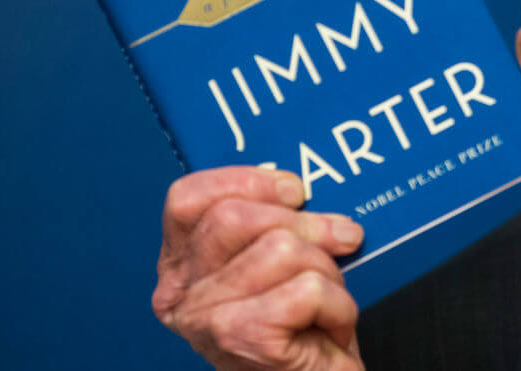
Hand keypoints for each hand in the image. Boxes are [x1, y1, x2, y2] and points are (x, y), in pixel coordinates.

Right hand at [152, 167, 364, 369]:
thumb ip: (273, 223)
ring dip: (327, 271)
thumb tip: (307, 187)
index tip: (295, 190)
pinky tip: (333, 327)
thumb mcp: (275, 264)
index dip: (246, 181)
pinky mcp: (243, 338)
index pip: (188, 200)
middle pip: (235, 217)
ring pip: (281, 248)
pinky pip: (310, 288)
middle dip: (306, 223)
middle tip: (341, 241)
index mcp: (180, 268)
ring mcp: (206, 319)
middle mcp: (180, 295)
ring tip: (329, 300)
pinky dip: (339, 305)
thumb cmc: (300, 329)